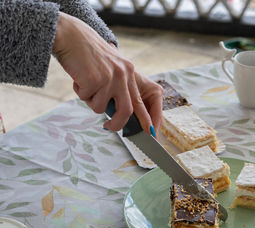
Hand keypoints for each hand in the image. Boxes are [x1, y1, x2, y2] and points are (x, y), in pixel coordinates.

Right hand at [52, 12, 162, 133]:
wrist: (70, 35)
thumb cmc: (87, 54)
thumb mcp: (110, 67)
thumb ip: (118, 86)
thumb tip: (119, 112)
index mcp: (129, 72)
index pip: (141, 101)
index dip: (147, 119)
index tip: (151, 133)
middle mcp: (123, 75)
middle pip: (127, 111)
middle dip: (118, 124)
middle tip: (109, 127)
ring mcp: (109, 78)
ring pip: (101, 107)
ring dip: (90, 101)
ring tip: (85, 84)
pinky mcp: (95, 80)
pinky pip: (86, 99)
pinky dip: (80, 93)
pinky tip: (78, 78)